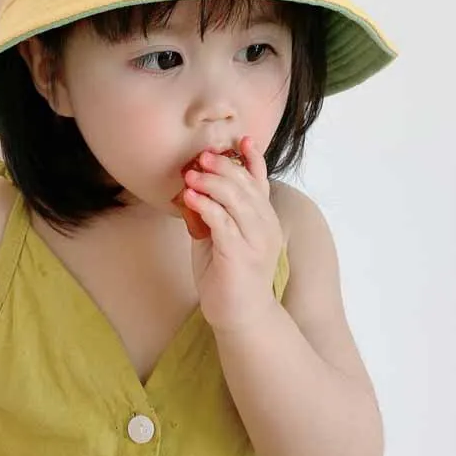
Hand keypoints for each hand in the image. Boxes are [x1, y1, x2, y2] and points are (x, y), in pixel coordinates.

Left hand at [182, 136, 283, 332]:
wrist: (240, 316)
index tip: (242, 139)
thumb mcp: (223, 236)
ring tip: (191, 175)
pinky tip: (190, 197)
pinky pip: (222, 223)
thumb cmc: (228, 275)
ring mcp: (255, 241)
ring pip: (236, 200)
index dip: (253, 159)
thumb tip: (196, 187)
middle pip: (246, 186)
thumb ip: (217, 213)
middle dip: (223, 167)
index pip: (261, 182)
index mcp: (263, 219)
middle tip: (201, 157)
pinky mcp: (239, 255)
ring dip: (212, 183)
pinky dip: (206, 207)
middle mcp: (265, 226)